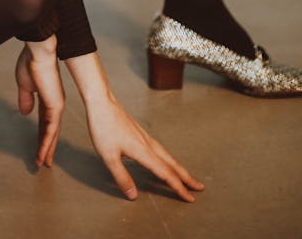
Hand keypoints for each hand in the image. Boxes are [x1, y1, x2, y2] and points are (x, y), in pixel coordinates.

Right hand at [15, 41, 65, 167]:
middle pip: (50, 130)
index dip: (40, 134)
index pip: (43, 120)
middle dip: (47, 146)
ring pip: (51, 133)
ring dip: (46, 149)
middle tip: (45, 161)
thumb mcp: (24, 83)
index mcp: (47, 96)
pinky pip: (49, 130)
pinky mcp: (55, 106)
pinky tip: (43, 155)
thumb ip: (25, 98)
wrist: (38, 52)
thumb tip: (25, 112)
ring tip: (42, 164)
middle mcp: (54, 103)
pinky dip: (46, 144)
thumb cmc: (31, 61)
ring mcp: (56, 105)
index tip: (39, 145)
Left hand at [85, 91, 204, 201]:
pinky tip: (163, 160)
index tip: (190, 198)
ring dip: (179, 168)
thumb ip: (121, 177)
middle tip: (199, 187)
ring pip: (167, 156)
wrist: (101, 102)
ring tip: (186, 176)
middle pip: (172, 164)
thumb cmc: (103, 127)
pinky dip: (168, 159)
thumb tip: (133, 196)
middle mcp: (148, 144)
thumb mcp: (108, 156)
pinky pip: (160, 150)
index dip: (178, 188)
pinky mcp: (140, 134)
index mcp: (143, 152)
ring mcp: (145, 137)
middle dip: (186, 177)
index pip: (166, 174)